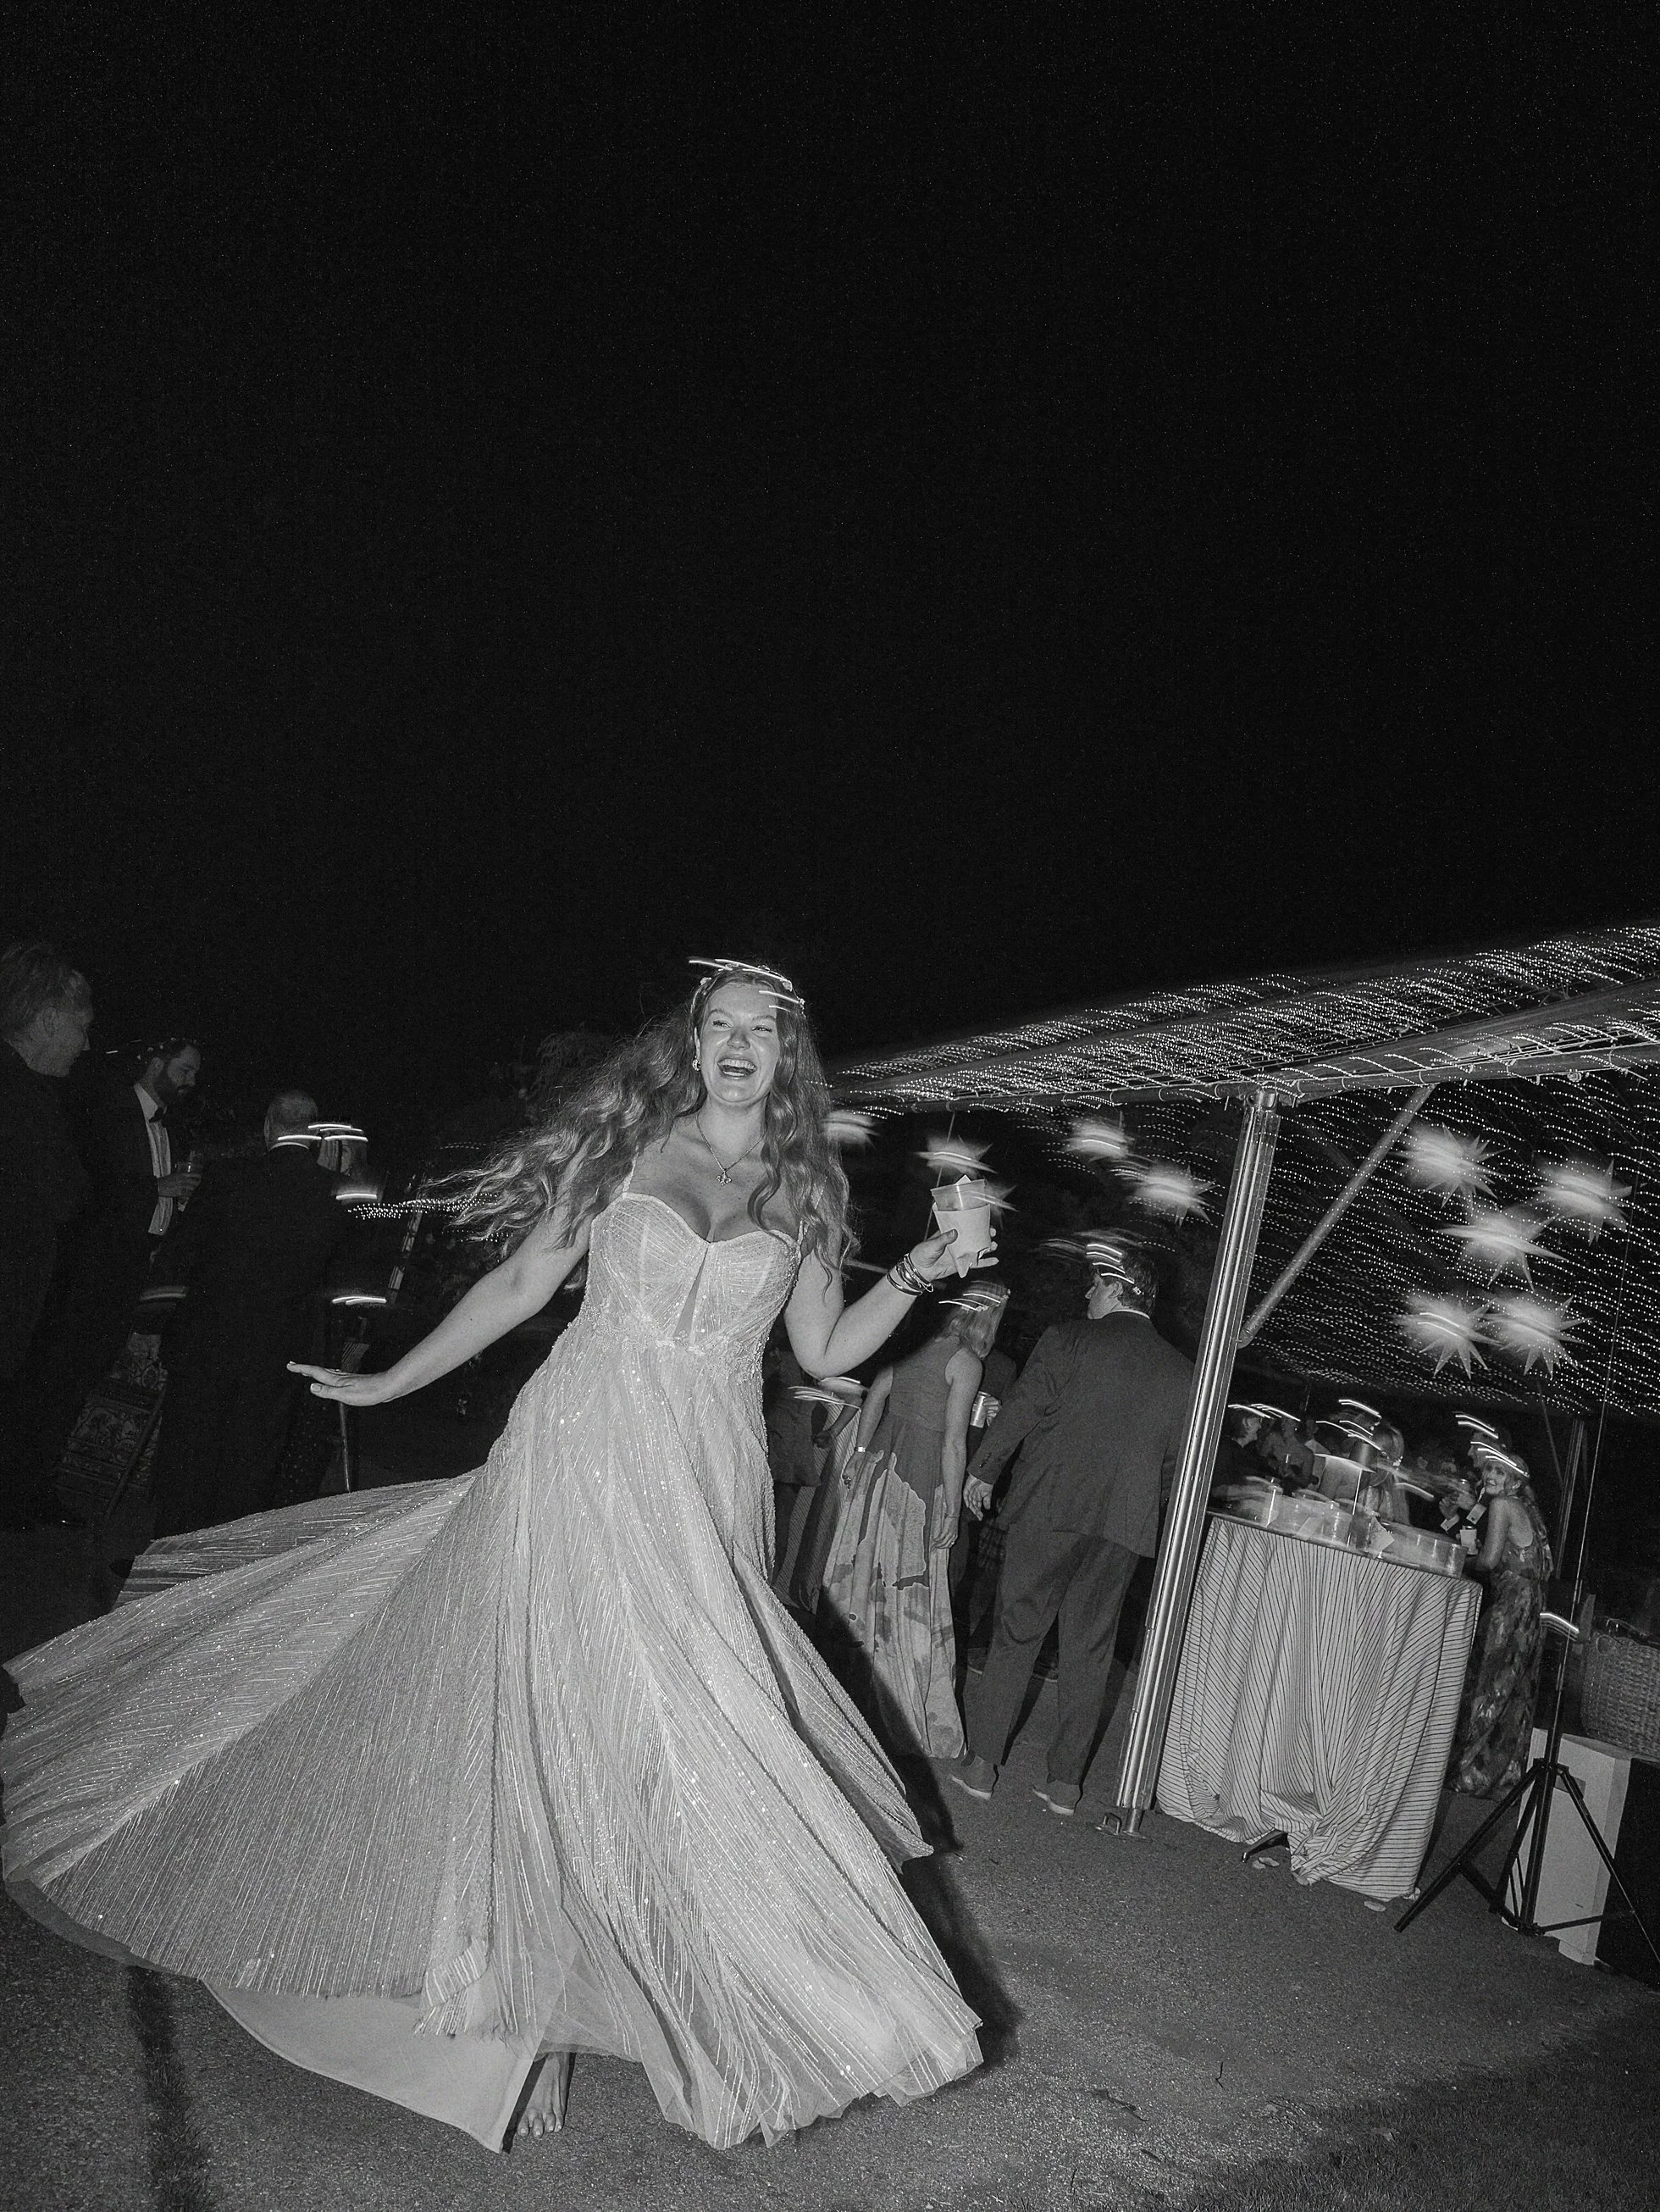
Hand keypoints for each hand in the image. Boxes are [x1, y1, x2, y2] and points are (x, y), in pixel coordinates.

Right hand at [159, 1170, 200, 1200]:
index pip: (194, 1174)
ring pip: (192, 1189)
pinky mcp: (179, 1193)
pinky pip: (187, 1194)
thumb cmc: (165, 1180)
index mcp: (181, 1175)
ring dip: (195, 1190)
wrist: (158, 1186)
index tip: (201, 1177)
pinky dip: (190, 1195)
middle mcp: (183, 1180)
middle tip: (199, 1185)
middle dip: (198, 1184)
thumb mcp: (173, 1175)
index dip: (199, 1176)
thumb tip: (186, 1177)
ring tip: (196, 1191)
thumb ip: (180, 1176)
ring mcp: (181, 1187)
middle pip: (195, 1182)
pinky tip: (190, 1196)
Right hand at [287, 1361, 402, 1406]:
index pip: (315, 1372)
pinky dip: (327, 1377)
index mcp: (336, 1380)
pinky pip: (335, 1378)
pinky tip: (331, 1380)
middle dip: (305, 1368)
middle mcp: (341, 1377)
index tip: (290, 1366)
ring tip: (308, 1372)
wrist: (387, 1387)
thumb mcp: (345, 1395)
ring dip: (315, 1372)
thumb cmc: (369, 1392)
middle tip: (294, 1366)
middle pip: (319, 1370)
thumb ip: (328, 1391)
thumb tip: (311, 1387)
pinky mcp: (354, 1382)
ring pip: (327, 1373)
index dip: (301, 1369)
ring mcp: (347, 1379)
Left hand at [908, 1226, 998, 1284]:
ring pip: (976, 1250)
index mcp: (950, 1234)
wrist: (920, 1269)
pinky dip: (985, 1263)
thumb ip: (944, 1239)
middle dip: (984, 1235)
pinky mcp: (961, 1264)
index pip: (964, 1227)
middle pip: (973, 1238)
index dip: (974, 1225)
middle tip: (992, 1233)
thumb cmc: (923, 1252)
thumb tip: (954, 1232)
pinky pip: (975, 1263)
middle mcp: (957, 1243)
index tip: (983, 1222)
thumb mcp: (933, 1243)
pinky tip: (994, 1261)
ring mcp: (960, 1253)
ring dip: (986, 1248)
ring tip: (994, 1245)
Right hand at [932, 1515, 959, 1552]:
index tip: (940, 1547)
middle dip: (940, 1547)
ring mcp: (949, 1534)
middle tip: (935, 1547)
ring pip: (943, 1543)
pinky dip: (936, 1540)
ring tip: (934, 1545)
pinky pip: (940, 1538)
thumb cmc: (952, 1520)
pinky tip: (934, 1540)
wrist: (953, 1515)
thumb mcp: (953, 1529)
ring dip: (938, 1545)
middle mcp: (953, 1536)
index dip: (944, 1547)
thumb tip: (943, 1537)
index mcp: (955, 1536)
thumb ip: (949, 1534)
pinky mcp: (946, 1531)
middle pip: (946, 1545)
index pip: (950, 1545)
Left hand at [963, 1474, 993, 1520]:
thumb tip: (987, 1508)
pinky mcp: (967, 1488)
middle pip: (973, 1505)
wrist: (985, 1475)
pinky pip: (965, 1495)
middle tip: (979, 1517)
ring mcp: (970, 1492)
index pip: (977, 1506)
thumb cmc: (987, 1482)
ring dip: (972, 1508)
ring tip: (975, 1513)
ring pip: (970, 1502)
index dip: (979, 1512)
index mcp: (978, 1496)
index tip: (981, 1517)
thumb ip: (987, 1501)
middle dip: (976, 1511)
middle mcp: (973, 1495)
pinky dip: (967, 1500)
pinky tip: (969, 1505)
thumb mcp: (988, 1493)